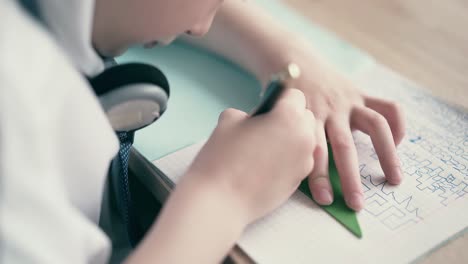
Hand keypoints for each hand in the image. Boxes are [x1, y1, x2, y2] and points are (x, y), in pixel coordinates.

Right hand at [185, 89, 315, 222]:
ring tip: (264, 148)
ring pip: (304, 140)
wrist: (221, 201)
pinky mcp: (299, 181)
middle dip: (289, 118)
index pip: (295, 95)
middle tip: (265, 128)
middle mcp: (304, 137)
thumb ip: (250, 112)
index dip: (279, 99)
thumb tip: (257, 119)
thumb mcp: (230, 120)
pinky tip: (265, 166)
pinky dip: (288, 158)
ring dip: (290, 138)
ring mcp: (304, 162)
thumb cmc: (222, 157)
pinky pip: (299, 160)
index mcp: (289, 117)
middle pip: (305, 117)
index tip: (267, 107)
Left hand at [268, 39, 404, 210]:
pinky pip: (387, 107)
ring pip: (373, 127)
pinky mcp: (361, 93)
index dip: (319, 177)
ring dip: (385, 155)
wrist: (291, 60)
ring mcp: (348, 100)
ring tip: (394, 180)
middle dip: (351, 178)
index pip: (314, 150)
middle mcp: (329, 109)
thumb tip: (278, 172)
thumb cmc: (281, 96)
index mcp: (305, 115)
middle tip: (357, 204)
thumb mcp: (274, 114)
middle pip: (343, 146)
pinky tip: (397, 145)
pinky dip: (397, 126)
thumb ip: (279, 137)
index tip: (324, 200)